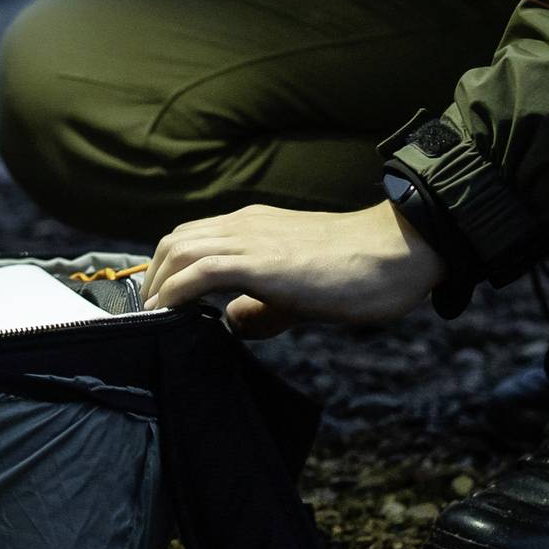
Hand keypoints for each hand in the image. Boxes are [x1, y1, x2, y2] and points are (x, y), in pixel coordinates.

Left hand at [140, 199, 444, 337]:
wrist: (397, 250)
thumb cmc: (359, 270)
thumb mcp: (300, 289)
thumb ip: (264, 304)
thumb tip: (233, 322)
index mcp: (255, 226)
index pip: (195, 238)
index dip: (170, 268)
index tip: (160, 300)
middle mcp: (246, 225)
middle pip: (177, 240)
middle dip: (155, 275)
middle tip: (151, 313)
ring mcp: (252, 239)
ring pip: (181, 249)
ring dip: (159, 284)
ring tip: (153, 317)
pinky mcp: (261, 261)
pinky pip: (202, 270)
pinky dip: (176, 291)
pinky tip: (169, 313)